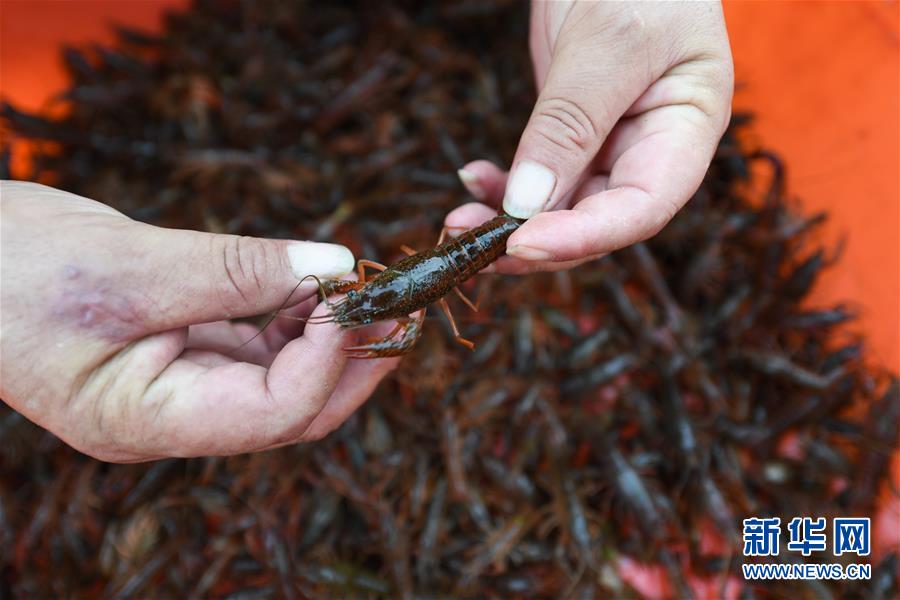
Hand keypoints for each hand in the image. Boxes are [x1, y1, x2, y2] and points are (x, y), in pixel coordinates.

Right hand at [0, 181, 397, 461]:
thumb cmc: (12, 268)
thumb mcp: (129, 265)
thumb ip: (235, 271)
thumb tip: (332, 266)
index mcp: (147, 421)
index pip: (272, 413)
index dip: (327, 359)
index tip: (355, 296)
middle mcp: (173, 415)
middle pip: (292, 409)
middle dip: (352, 361)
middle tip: (403, 308)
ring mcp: (180, 384)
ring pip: (281, 375)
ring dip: (330, 334)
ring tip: (369, 289)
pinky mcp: (185, 348)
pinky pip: (258, 343)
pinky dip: (295, 313)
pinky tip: (319, 282)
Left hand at [447, 1, 732, 272]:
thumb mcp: (610, 40)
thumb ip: (571, 122)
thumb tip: (528, 206)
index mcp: (686, 132)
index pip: (640, 208)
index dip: (583, 236)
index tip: (521, 245)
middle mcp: (650, 150)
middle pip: (596, 220)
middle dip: (534, 240)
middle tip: (473, 249)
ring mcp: (610, 144)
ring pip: (560, 207)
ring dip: (508, 221)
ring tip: (457, 223)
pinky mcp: (572, 133)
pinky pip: (539, 176)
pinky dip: (504, 186)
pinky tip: (473, 179)